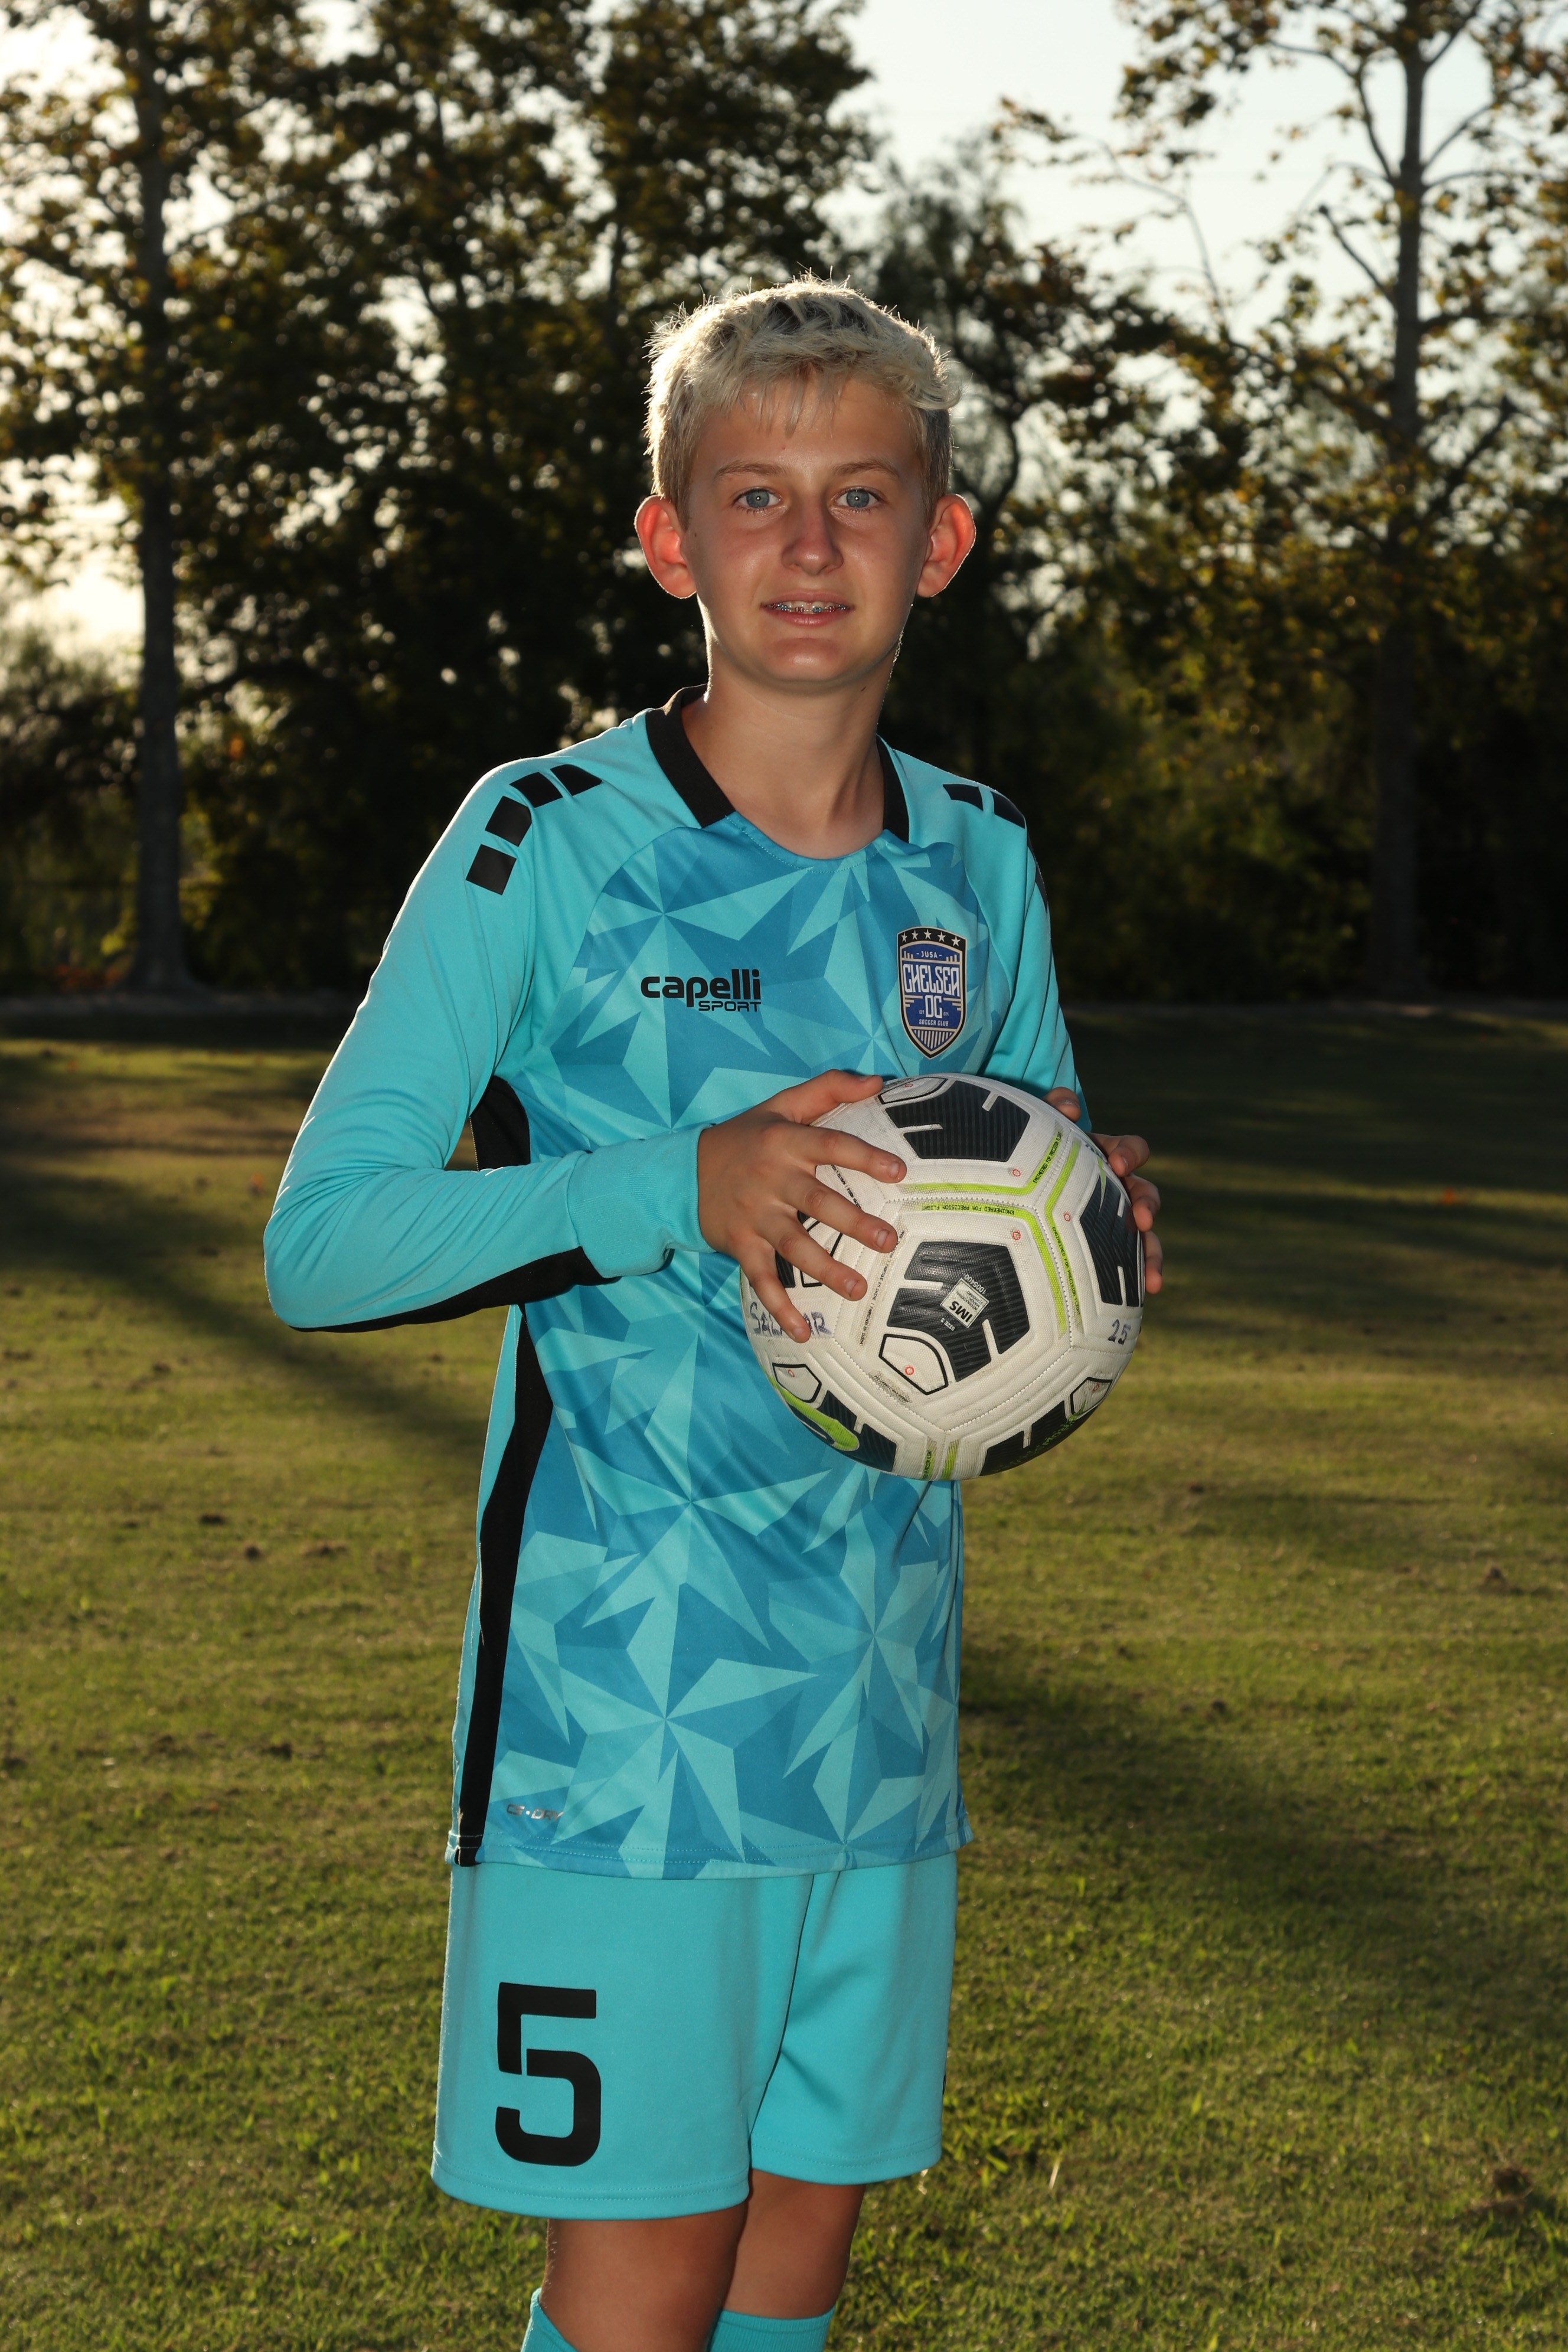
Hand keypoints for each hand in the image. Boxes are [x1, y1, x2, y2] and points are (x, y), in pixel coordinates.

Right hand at [699, 1070, 905, 1343]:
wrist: (683, 1172)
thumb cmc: (746, 1137)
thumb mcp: (781, 1105)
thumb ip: (828, 1088)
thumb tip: (877, 1081)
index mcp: (784, 1142)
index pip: (830, 1145)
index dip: (863, 1157)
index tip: (898, 1172)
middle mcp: (771, 1179)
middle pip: (816, 1200)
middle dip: (852, 1222)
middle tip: (888, 1239)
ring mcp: (755, 1215)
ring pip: (793, 1244)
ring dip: (825, 1269)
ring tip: (859, 1289)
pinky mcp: (741, 1245)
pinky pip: (762, 1280)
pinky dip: (780, 1307)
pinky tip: (804, 1332)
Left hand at [1046, 1088, 1163, 1296]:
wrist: (1005, 1194)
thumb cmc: (1027, 1153)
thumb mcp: (1037, 1125)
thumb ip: (1053, 1105)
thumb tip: (1070, 1108)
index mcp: (1102, 1158)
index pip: (1131, 1151)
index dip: (1129, 1154)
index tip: (1116, 1164)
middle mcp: (1112, 1191)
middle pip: (1145, 1195)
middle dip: (1148, 1206)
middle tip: (1142, 1219)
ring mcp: (1108, 1224)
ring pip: (1143, 1239)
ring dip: (1151, 1256)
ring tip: (1152, 1280)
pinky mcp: (1099, 1255)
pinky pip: (1121, 1272)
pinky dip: (1132, 1287)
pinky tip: (1136, 1306)